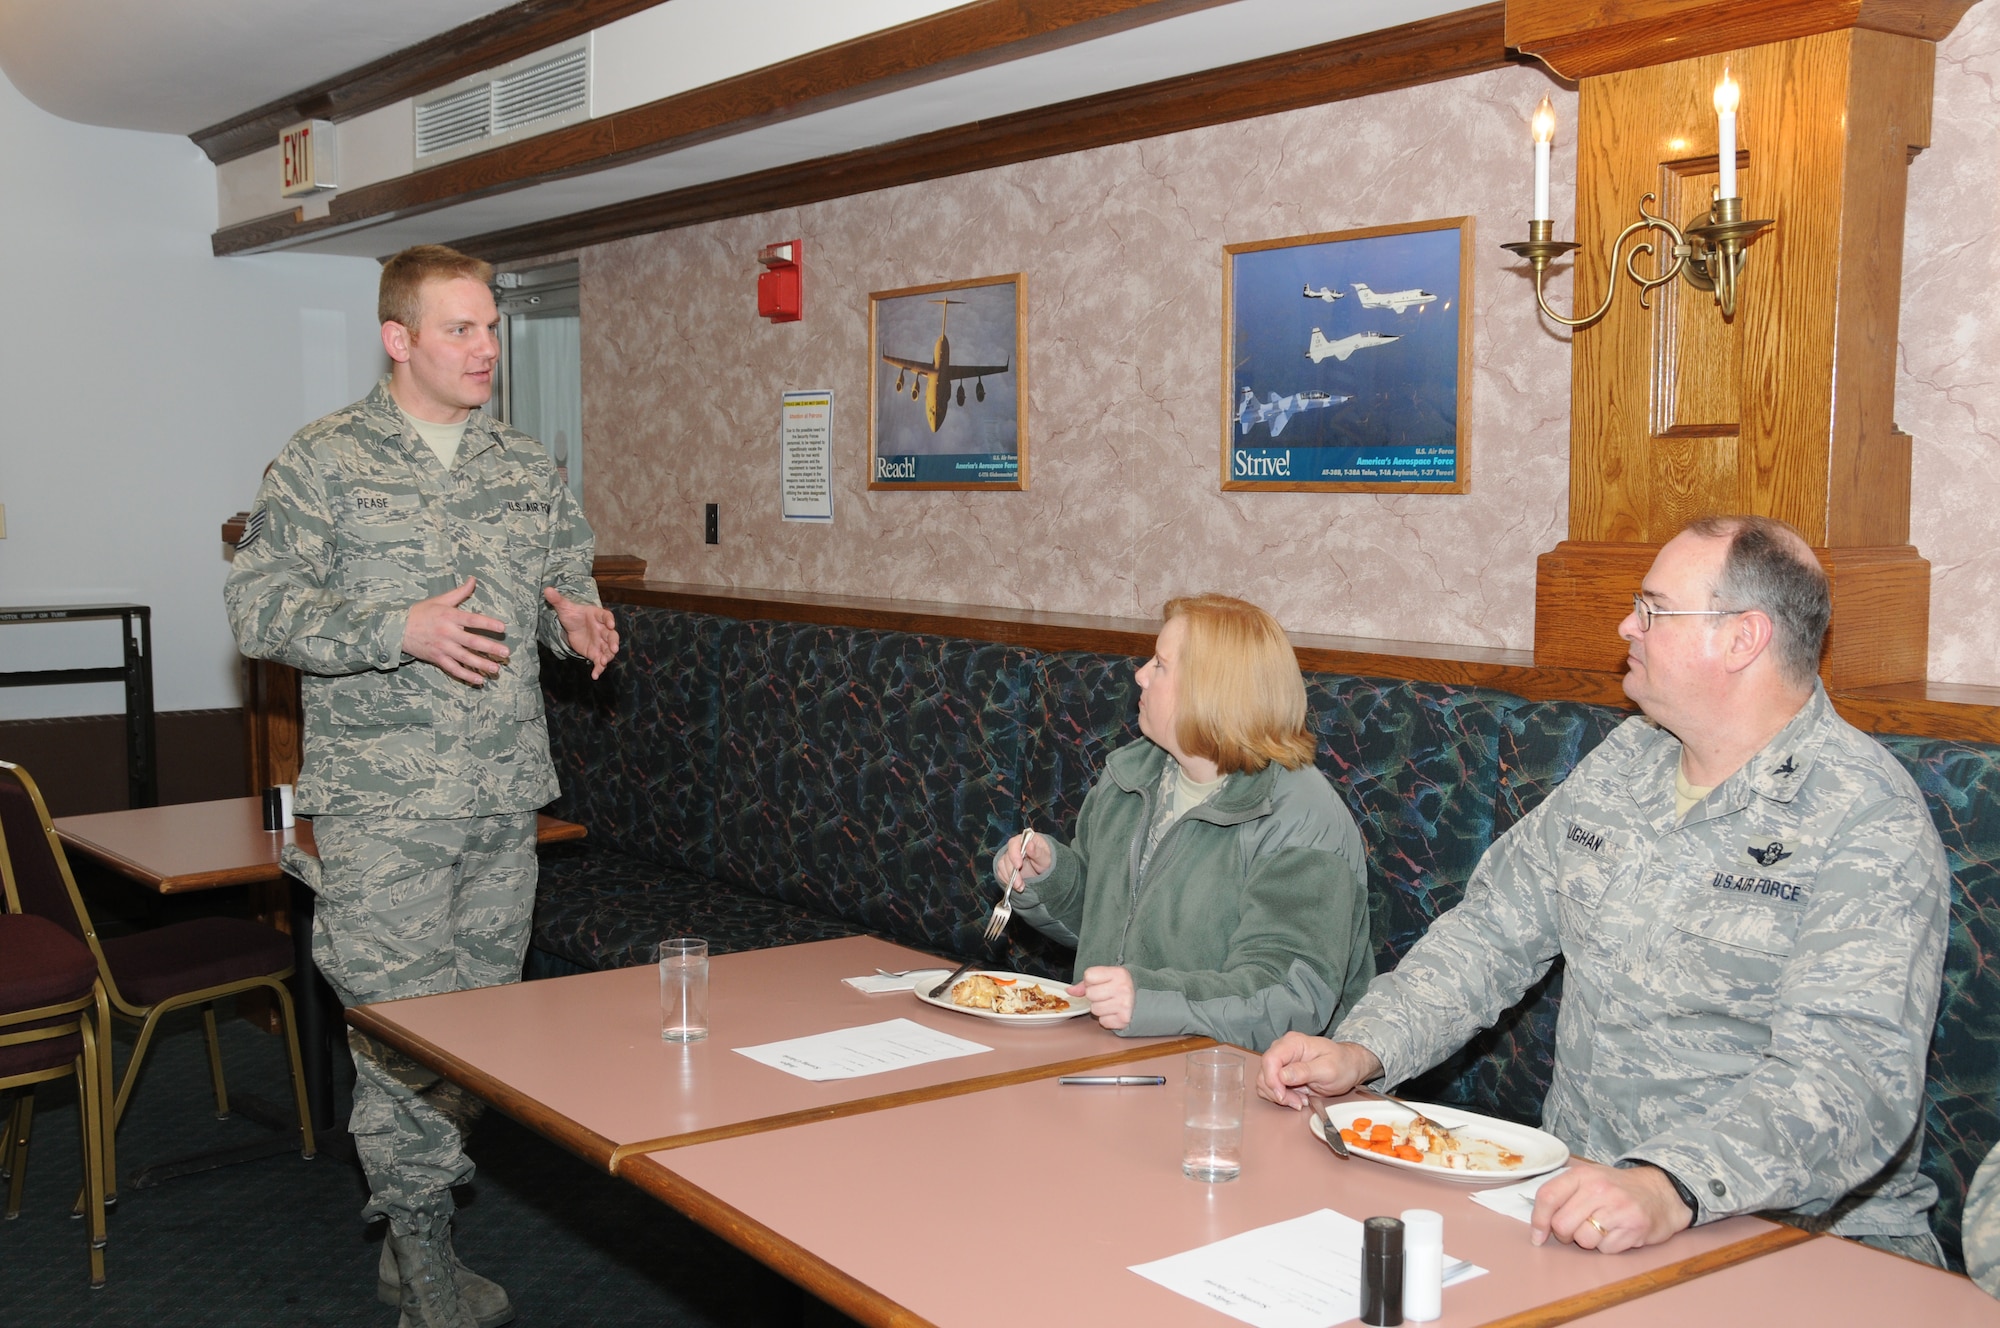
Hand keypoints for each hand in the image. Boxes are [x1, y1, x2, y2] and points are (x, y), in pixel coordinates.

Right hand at [402, 578, 508, 685]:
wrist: (397, 629)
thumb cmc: (421, 613)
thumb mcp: (440, 600)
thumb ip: (459, 592)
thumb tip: (473, 580)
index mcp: (449, 616)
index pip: (472, 620)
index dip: (487, 624)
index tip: (502, 628)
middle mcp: (447, 633)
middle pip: (472, 642)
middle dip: (490, 648)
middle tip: (506, 653)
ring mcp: (442, 647)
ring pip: (465, 658)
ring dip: (481, 664)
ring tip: (496, 668)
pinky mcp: (437, 658)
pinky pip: (453, 669)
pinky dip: (466, 675)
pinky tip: (479, 680)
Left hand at [545, 587, 618, 678]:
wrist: (573, 627)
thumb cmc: (572, 615)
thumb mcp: (564, 607)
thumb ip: (558, 600)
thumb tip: (547, 589)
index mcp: (598, 616)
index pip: (607, 617)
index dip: (610, 620)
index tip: (611, 624)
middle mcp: (603, 630)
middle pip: (612, 636)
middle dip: (614, 643)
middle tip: (614, 649)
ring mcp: (601, 643)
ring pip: (608, 650)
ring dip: (608, 657)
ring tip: (603, 662)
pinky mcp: (595, 653)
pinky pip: (599, 662)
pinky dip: (598, 669)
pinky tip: (594, 675)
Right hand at [995, 831, 1051, 889]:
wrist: (1044, 869)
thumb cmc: (1046, 859)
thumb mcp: (1046, 858)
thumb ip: (1038, 852)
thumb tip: (1030, 844)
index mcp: (1025, 840)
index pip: (1014, 843)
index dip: (1014, 854)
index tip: (1018, 866)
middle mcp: (1015, 846)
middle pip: (1007, 856)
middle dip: (1012, 872)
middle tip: (1019, 883)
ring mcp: (1009, 856)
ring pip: (1002, 865)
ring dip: (1010, 878)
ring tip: (1020, 887)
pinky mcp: (1005, 865)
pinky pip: (1000, 872)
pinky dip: (1006, 880)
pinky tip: (1015, 885)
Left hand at [1069, 966, 1134, 1029]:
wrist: (1146, 999)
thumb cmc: (1123, 986)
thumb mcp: (1108, 977)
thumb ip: (1087, 983)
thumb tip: (1070, 990)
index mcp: (1118, 973)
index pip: (1089, 975)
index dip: (1091, 981)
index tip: (1101, 983)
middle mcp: (1123, 988)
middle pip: (1090, 994)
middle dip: (1095, 996)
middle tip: (1107, 994)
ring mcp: (1124, 1005)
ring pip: (1094, 1009)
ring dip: (1100, 1008)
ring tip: (1111, 1004)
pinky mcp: (1124, 1020)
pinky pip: (1103, 1021)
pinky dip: (1107, 1019)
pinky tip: (1115, 1013)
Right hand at [1257, 1034, 1382, 1107]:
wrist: (1349, 1067)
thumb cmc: (1342, 1065)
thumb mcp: (1328, 1069)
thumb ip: (1305, 1071)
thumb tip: (1282, 1076)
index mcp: (1293, 1043)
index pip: (1270, 1059)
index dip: (1272, 1080)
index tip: (1283, 1096)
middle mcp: (1283, 1049)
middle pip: (1265, 1072)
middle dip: (1278, 1092)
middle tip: (1298, 1102)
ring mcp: (1281, 1061)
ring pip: (1264, 1082)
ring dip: (1280, 1096)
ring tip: (1300, 1101)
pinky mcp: (1281, 1073)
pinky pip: (1270, 1087)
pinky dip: (1281, 1097)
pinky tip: (1297, 1098)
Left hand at [1529, 1158, 1692, 1253]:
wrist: (1661, 1191)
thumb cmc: (1617, 1189)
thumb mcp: (1589, 1180)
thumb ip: (1563, 1195)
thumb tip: (1537, 1225)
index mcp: (1583, 1175)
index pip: (1548, 1197)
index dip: (1538, 1221)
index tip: (1538, 1236)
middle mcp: (1599, 1189)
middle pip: (1562, 1224)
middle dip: (1565, 1235)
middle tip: (1578, 1229)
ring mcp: (1618, 1208)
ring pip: (1583, 1239)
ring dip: (1588, 1241)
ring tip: (1601, 1228)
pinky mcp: (1634, 1227)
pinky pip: (1606, 1249)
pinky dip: (1608, 1246)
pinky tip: (1617, 1233)